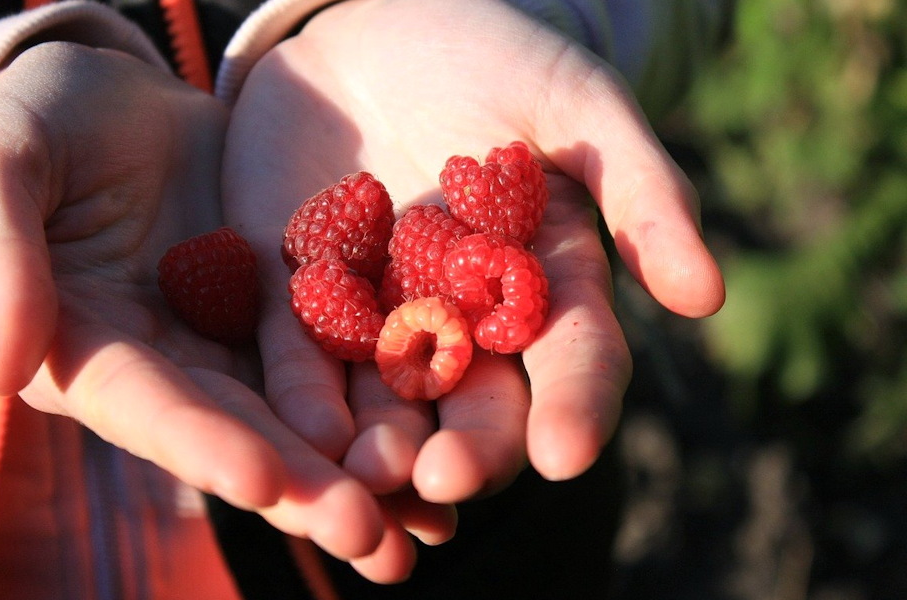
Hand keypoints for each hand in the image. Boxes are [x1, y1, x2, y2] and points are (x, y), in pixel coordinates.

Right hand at [0, 41, 414, 566]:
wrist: (112, 96)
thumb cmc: (34, 123)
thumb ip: (2, 261)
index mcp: (90, 352)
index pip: (146, 404)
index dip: (201, 443)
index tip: (264, 481)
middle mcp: (171, 366)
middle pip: (240, 431)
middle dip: (305, 487)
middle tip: (372, 538)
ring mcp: (235, 339)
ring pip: (302, 412)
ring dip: (361, 469)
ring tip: (427, 522)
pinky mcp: (286, 303)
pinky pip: (340, 351)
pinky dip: (385, 397)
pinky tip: (442, 438)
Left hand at [224, 0, 722, 507]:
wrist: (368, 25)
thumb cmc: (489, 52)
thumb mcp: (572, 102)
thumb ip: (636, 189)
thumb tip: (708, 298)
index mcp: (542, 280)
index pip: (572, 356)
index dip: (574, 405)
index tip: (567, 453)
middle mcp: (465, 316)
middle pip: (478, 400)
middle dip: (469, 446)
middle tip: (449, 479)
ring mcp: (380, 313)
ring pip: (388, 399)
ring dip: (380, 445)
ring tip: (370, 479)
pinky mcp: (298, 296)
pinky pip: (299, 354)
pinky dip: (303, 394)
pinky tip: (305, 433)